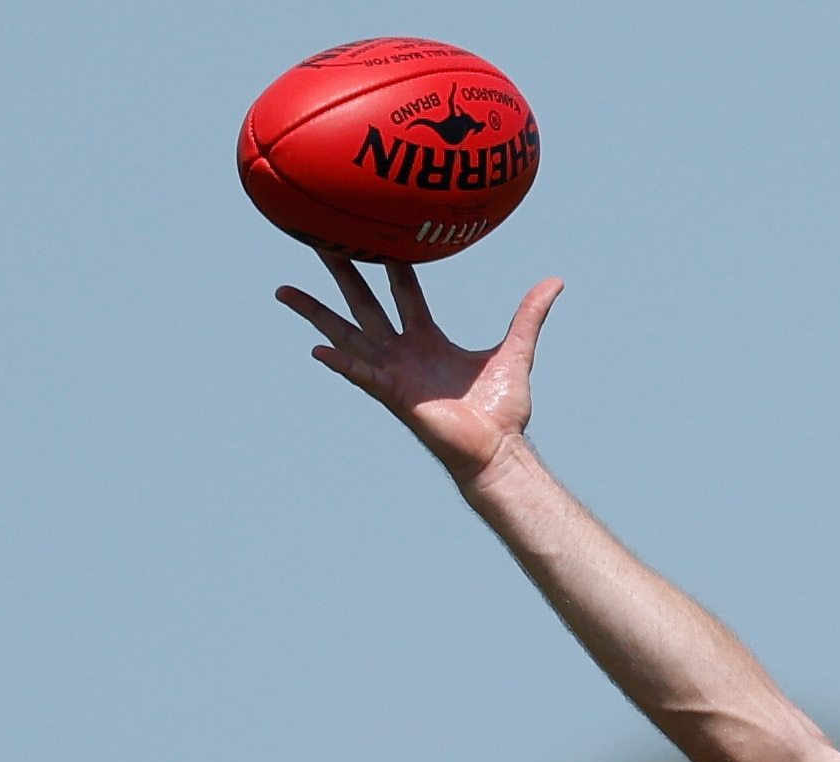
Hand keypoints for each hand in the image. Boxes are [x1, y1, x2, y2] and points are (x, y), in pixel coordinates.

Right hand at [278, 253, 559, 485]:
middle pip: (363, 303)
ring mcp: (393, 373)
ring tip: (284, 291)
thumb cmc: (502, 410)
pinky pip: (361, 373)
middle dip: (341, 273)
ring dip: (316, 314)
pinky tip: (316, 350)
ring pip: (346, 333)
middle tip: (317, 242)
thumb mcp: (515, 350)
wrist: (498, 450)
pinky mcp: (394, 394)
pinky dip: (340, 362)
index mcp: (427, 339)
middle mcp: (402, 352)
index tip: (374, 234)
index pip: (404, 291)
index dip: (391, 263)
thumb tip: (554, 281)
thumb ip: (529, 315)